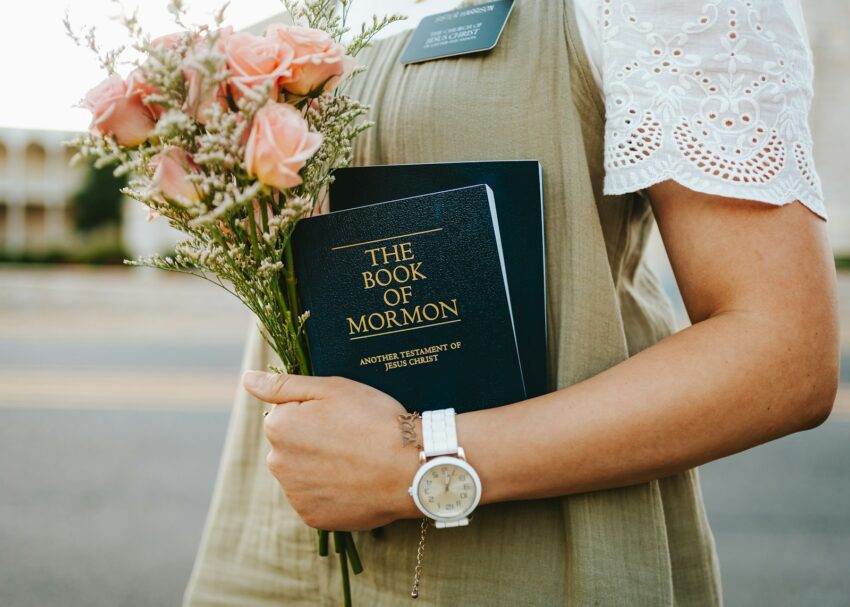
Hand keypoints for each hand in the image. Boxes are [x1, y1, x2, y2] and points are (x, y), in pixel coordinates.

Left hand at [243, 371, 420, 530]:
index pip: (285, 414)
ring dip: (321, 467)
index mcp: (278, 427)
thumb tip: (247, 379)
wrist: (409, 468)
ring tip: (357, 460)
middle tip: (351, 437)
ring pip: (303, 473)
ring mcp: (295, 494)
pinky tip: (355, 481)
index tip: (341, 415)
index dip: (315, 411)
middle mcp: (277, 463)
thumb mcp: (331, 388)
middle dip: (313, 440)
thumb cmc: (373, 419)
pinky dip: (331, 491)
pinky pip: (316, 499)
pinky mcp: (313, 518)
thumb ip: (283, 385)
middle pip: (291, 446)